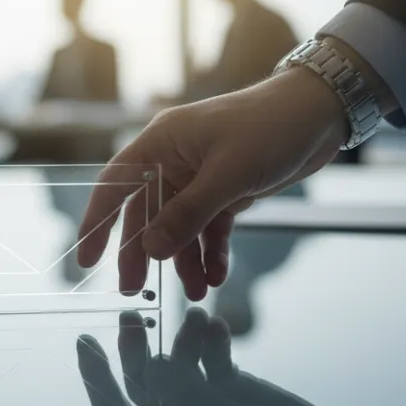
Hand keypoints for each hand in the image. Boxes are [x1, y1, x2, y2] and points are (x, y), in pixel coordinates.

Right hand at [75, 69, 347, 298]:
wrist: (319, 113)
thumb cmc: (269, 127)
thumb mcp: (227, 173)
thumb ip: (188, 213)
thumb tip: (151, 249)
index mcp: (161, 144)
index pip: (115, 185)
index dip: (97, 222)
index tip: (87, 258)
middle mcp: (175, 161)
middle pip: (146, 214)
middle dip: (143, 252)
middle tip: (135, 289)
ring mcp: (200, 177)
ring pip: (180, 226)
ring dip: (185, 259)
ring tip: (194, 292)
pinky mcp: (227, 191)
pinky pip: (210, 228)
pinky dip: (212, 252)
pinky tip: (216, 276)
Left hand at [77, 309, 371, 405]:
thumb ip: (186, 395)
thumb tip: (148, 367)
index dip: (94, 378)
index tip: (83, 342)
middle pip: (141, 377)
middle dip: (134, 345)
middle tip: (129, 313)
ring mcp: (201, 400)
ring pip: (176, 359)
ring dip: (182, 336)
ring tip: (195, 315)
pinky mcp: (227, 385)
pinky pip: (207, 354)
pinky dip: (210, 338)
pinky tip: (217, 323)